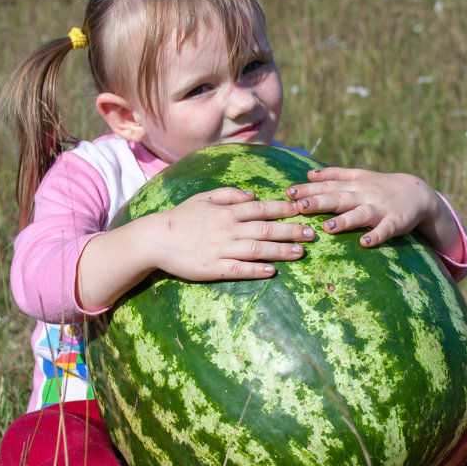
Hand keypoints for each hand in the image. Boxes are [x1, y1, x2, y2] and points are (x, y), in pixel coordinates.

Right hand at [137, 187, 312, 280]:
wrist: (155, 238)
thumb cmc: (180, 217)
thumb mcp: (203, 197)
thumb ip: (229, 194)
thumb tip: (253, 195)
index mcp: (226, 211)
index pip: (261, 208)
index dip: (283, 209)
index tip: (302, 210)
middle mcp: (228, 228)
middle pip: (265, 228)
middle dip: (291, 231)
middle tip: (312, 234)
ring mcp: (221, 249)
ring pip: (257, 249)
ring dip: (281, 250)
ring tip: (300, 253)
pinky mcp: (213, 268)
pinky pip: (239, 269)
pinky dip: (256, 270)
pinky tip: (272, 271)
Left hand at [285, 167, 461, 253]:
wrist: (417, 192)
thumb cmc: (381, 186)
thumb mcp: (358, 176)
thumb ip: (334, 175)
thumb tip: (308, 174)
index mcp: (353, 185)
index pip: (327, 186)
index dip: (308, 189)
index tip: (288, 193)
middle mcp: (364, 195)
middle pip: (339, 199)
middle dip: (319, 202)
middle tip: (299, 207)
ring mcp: (380, 209)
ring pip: (360, 215)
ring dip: (345, 221)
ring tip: (328, 228)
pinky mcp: (395, 222)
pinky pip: (385, 230)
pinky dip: (376, 236)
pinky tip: (365, 243)